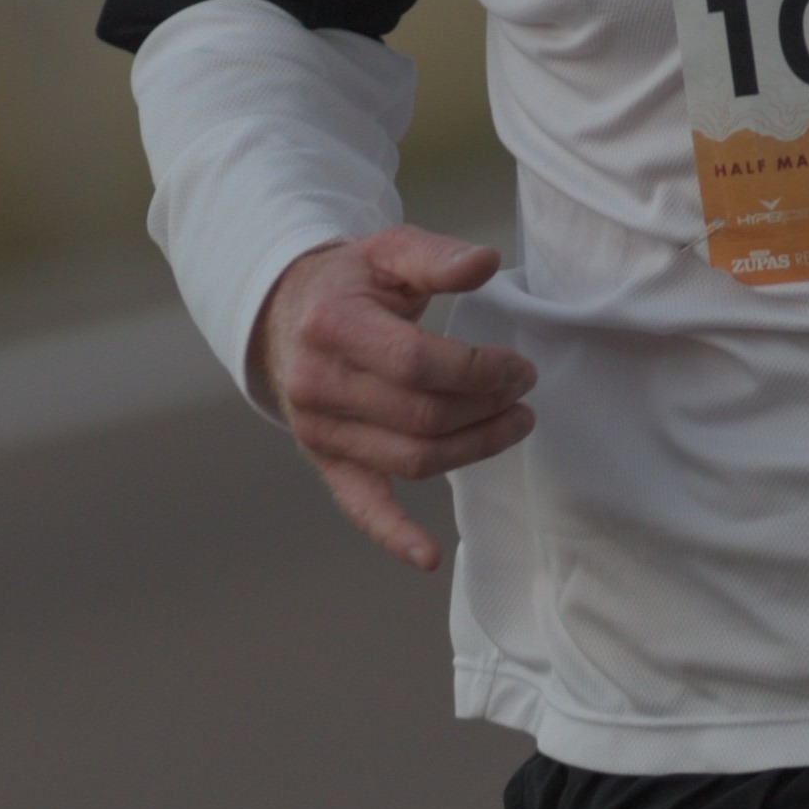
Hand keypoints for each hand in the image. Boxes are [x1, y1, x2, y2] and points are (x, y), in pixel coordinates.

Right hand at [247, 226, 531, 573]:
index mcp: (332, 327)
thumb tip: (485, 262)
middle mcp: (318, 384)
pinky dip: (394, 534)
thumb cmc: (349, 284)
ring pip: (411, 459)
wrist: (286, 315)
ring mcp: (318, 429)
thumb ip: (436, 257)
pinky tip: (429, 556)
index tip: (519, 368)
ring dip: (473, 450)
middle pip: (422, 416)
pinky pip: (361, 505)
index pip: (421, 364)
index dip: (481, 371)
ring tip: (512, 425)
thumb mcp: (387, 252)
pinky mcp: (325, 459)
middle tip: (522, 393)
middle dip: (486, 408)